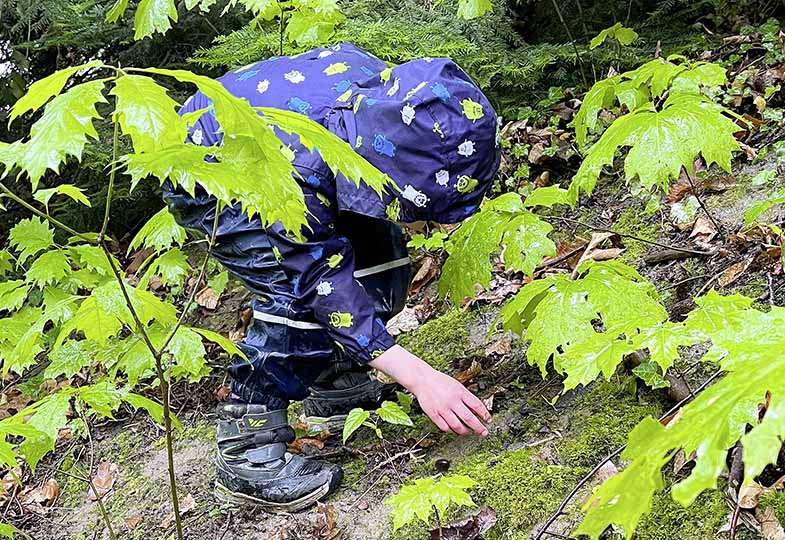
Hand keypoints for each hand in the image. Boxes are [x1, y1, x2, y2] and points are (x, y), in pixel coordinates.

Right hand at [369, 345, 490, 436]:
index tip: (488, 420)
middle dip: (479, 428)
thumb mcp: (457, 385)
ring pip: (458, 426)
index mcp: (460, 392)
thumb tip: (478, 410)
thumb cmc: (440, 382)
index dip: (485, 415)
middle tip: (484, 432)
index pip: (477, 406)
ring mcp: (443, 409)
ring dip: (466, 431)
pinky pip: (445, 427)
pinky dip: (451, 431)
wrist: (423, 380)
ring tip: (469, 432)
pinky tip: (454, 430)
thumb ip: (467, 397)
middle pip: (470, 419)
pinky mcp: (434, 414)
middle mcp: (452, 401)